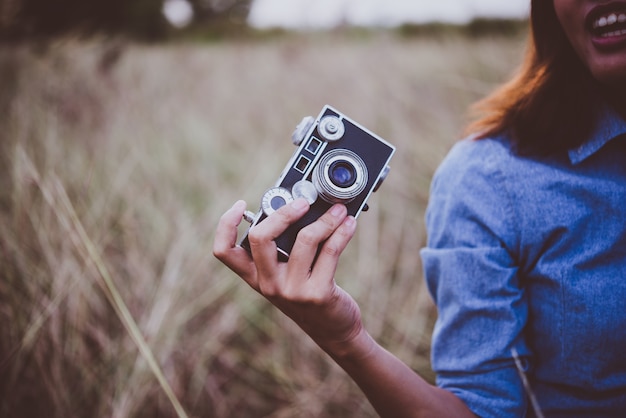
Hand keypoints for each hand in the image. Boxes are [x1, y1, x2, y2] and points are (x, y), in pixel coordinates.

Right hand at [213, 198, 362, 352]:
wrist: (333, 330)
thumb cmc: (310, 293)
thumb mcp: (288, 274)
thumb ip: (285, 247)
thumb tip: (300, 206)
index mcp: (255, 276)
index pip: (224, 252)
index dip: (225, 225)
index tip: (240, 204)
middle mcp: (268, 284)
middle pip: (260, 238)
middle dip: (282, 213)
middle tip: (303, 202)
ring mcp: (291, 291)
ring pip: (304, 240)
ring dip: (326, 219)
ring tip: (338, 210)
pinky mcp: (317, 294)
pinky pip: (330, 251)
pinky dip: (341, 232)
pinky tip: (349, 224)